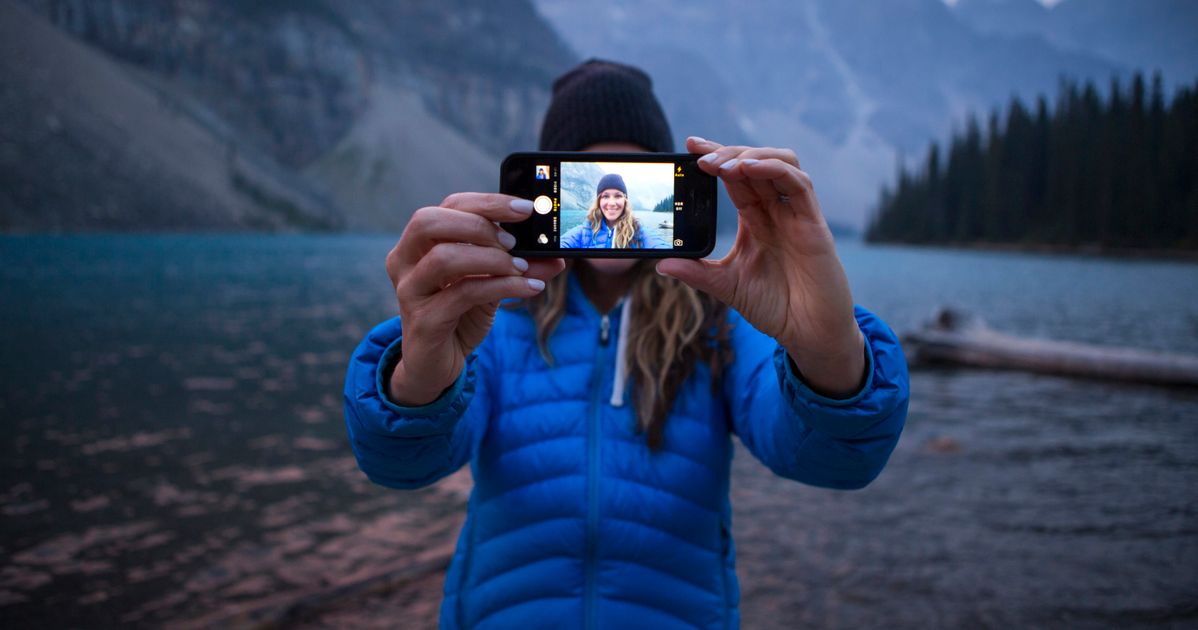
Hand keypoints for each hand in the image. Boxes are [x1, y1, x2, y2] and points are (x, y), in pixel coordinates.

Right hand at [385, 193, 565, 404]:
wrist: (435, 366)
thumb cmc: (459, 317)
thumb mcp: (491, 286)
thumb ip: (518, 268)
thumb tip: (556, 257)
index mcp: (419, 243)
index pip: (449, 206)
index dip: (488, 203)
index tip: (525, 209)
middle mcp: (404, 261)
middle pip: (429, 221)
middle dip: (479, 224)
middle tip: (514, 241)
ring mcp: (410, 291)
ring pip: (443, 257)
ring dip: (490, 258)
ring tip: (520, 267)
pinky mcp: (423, 321)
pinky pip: (462, 294)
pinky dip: (502, 287)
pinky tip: (529, 288)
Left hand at [656, 137, 864, 397]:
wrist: (808, 334)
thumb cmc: (776, 308)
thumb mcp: (727, 287)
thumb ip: (697, 273)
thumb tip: (661, 264)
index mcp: (757, 221)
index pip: (736, 179)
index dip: (716, 158)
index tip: (690, 147)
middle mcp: (777, 212)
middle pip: (755, 164)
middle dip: (727, 153)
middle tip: (699, 155)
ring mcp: (797, 216)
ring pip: (781, 164)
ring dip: (750, 156)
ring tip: (721, 164)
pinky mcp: (814, 225)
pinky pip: (799, 185)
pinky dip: (775, 169)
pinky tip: (750, 169)